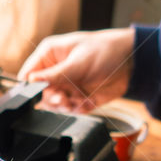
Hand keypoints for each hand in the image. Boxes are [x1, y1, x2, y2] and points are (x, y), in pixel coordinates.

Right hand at [18, 28, 134, 112]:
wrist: (131, 62)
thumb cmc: (106, 50)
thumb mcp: (78, 61)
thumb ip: (55, 74)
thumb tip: (32, 80)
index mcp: (50, 55)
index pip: (29, 73)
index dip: (30, 86)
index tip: (39, 93)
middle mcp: (55, 72)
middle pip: (41, 94)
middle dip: (53, 99)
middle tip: (63, 98)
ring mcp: (67, 86)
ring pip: (55, 105)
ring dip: (65, 106)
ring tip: (77, 100)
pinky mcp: (77, 98)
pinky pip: (71, 110)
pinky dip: (79, 108)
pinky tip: (88, 101)